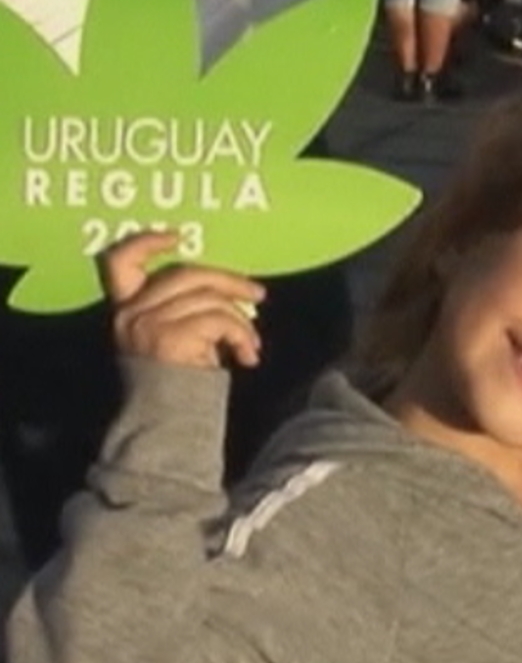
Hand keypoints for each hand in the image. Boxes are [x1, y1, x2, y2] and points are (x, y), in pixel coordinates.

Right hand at [99, 230, 265, 369]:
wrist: (167, 428)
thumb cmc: (178, 383)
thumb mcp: (177, 337)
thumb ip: (190, 308)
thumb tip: (234, 289)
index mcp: (128, 308)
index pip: (122, 261)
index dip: (147, 242)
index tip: (177, 235)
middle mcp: (131, 313)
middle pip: (188, 273)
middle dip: (230, 281)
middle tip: (258, 294)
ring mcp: (148, 324)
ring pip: (211, 298)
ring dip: (241, 321)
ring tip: (252, 344)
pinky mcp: (169, 337)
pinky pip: (219, 320)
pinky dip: (242, 336)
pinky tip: (248, 356)